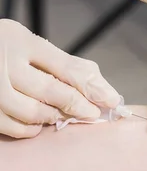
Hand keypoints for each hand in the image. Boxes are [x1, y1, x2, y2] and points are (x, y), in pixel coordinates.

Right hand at [0, 19, 119, 137]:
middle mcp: (3, 61)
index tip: (112, 100)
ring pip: (32, 112)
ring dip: (53, 117)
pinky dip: (30, 129)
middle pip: (50, 90)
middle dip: (76, 105)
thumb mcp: (29, 45)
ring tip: (60, 115)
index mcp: (20, 40)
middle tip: (91, 114)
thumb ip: (63, 64)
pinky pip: (12, 127)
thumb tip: (102, 90)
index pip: (64, 66)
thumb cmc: (4, 51)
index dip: (91, 86)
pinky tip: (38, 123)